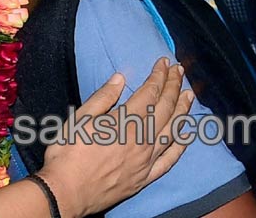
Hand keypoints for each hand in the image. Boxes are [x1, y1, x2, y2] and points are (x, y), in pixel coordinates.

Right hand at [39, 58, 192, 217]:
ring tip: (189, 95)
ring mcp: (146, 160)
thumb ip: (103, 98)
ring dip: (182, 111)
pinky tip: (186, 135)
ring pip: (172, 131)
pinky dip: (180, 145)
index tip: (163, 62)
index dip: (158, 76)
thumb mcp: (79, 119)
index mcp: (126, 122)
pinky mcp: (145, 177)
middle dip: (173, 87)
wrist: (66, 192)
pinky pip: (169, 159)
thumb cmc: (67, 153)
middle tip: (179, 71)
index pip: (149, 93)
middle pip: (165, 108)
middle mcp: (142, 140)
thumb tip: (121, 78)